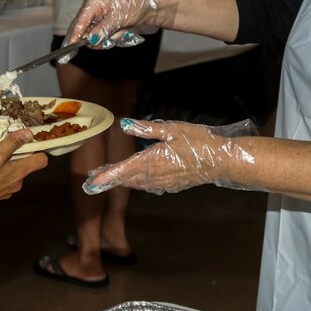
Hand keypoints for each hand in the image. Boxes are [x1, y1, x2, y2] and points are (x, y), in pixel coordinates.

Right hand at [0, 130, 48, 206]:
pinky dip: (1, 175)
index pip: (42, 161)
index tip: (29, 142)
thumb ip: (12, 143)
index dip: (39, 150)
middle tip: (5, 148)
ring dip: (9, 166)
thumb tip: (29, 133)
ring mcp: (9, 191)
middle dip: (20, 156)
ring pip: (15, 174)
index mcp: (21, 172)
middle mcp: (18, 183)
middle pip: (27, 166)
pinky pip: (5, 182)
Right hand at [61, 0, 169, 58]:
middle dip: (94, 39)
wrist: (151, 2)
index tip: (69, 48)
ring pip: (94, 35)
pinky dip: (112, 37)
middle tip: (106, 41)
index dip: (73, 36)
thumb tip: (91, 40)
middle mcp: (93, 9)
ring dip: (106, 39)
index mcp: (93, 2)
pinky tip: (122, 31)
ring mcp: (99, 16)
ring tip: (121, 32)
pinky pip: (103, 35)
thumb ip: (103, 29)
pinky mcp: (107, 23)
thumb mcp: (119, 17)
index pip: (78, 22)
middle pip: (83, 30)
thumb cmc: (135, 3)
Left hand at [83, 118, 257, 194]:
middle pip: (127, 179)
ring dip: (123, 181)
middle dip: (110, 179)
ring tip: (111, 178)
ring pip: (137, 184)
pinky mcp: (172, 185)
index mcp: (151, 161)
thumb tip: (124, 124)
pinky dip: (138, 183)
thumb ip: (146, 129)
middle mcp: (154, 176)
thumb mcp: (171, 129)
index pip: (123, 170)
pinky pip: (150, 186)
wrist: (219, 161)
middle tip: (94, 178)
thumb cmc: (196, 141)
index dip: (106, 176)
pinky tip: (137, 179)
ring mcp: (164, 183)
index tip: (91, 181)